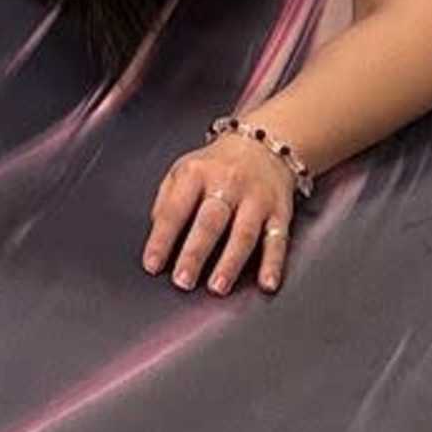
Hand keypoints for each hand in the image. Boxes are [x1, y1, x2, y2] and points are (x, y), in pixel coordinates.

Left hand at [143, 126, 300, 296]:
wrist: (263, 144)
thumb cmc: (217, 165)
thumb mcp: (184, 170)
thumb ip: (167, 200)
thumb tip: (157, 233)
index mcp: (196, 174)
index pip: (174, 210)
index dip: (161, 239)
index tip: (152, 265)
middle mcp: (227, 184)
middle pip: (209, 222)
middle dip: (195, 254)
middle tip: (183, 280)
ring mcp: (256, 199)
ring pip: (243, 234)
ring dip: (230, 263)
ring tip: (218, 287)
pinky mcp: (280, 212)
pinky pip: (277, 240)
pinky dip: (273, 264)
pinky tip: (266, 283)